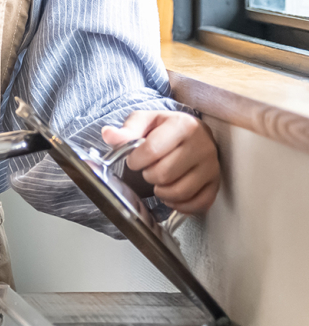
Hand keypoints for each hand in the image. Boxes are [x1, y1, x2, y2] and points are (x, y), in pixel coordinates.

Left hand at [101, 111, 219, 214]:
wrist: (189, 132)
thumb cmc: (163, 128)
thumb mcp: (143, 121)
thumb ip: (127, 130)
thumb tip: (109, 134)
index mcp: (183, 125)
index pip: (152, 151)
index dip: (135, 160)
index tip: (134, 160)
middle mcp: (203, 145)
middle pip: (164, 174)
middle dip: (148, 175)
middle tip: (148, 169)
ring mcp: (212, 166)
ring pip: (180, 192)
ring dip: (161, 192)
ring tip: (158, 181)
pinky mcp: (216, 183)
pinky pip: (199, 204)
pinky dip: (180, 205)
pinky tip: (171, 195)